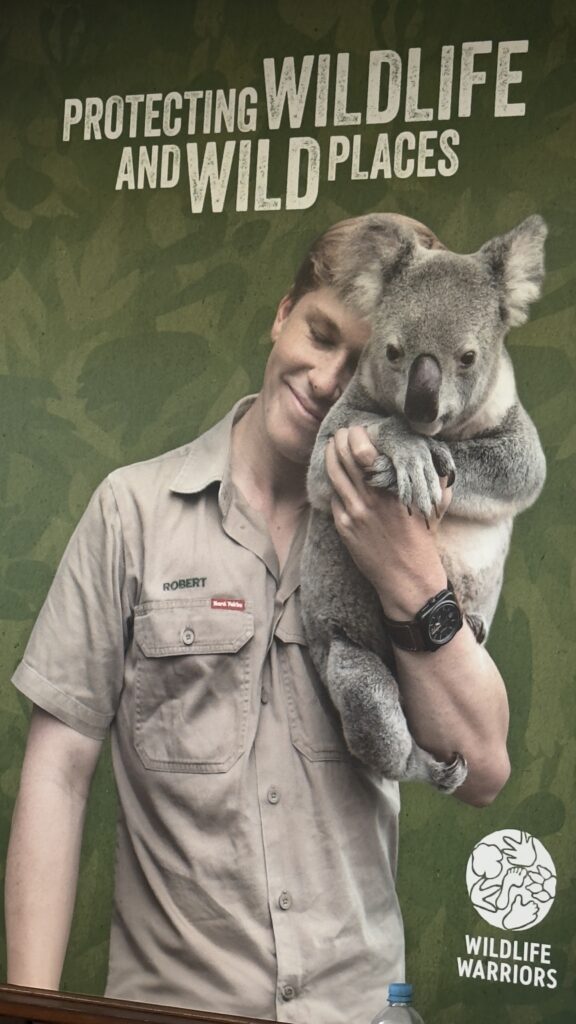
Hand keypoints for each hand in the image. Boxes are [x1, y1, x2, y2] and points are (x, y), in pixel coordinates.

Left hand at [325, 427, 450, 616]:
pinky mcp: (344, 527)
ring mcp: (354, 514)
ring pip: (334, 476)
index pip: (365, 453)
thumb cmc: (422, 542)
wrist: (407, 578)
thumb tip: (440, 463)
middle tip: (341, 433)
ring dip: (331, 458)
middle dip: (339, 441)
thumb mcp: (432, 509)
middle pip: (345, 460)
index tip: (357, 429)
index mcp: (392, 490)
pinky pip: (334, 499)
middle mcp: (370, 499)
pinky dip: (334, 484)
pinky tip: (336, 476)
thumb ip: (434, 484)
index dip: (357, 437)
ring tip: (332, 446)